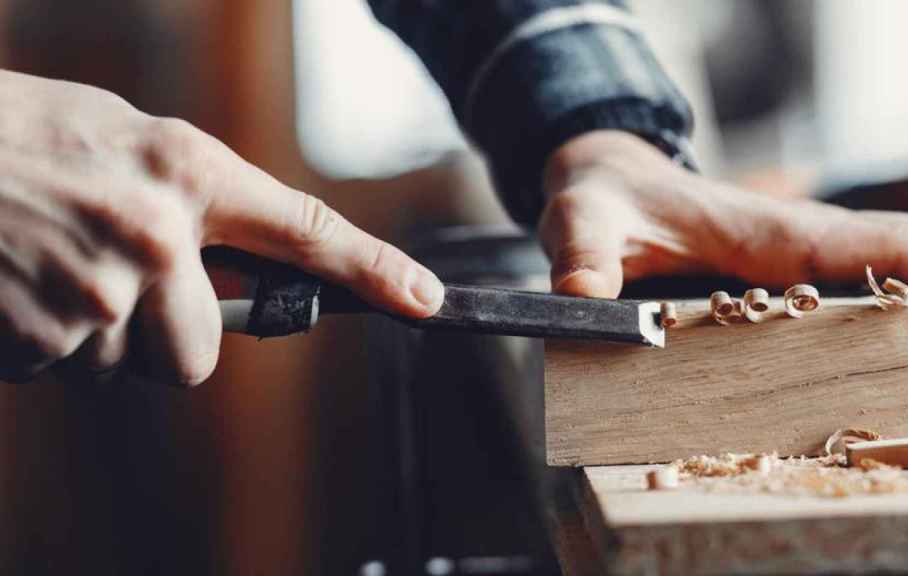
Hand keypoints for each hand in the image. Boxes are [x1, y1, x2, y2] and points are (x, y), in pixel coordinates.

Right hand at [0, 71, 442, 384]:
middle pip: (204, 355)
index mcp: (187, 173)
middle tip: (118, 286)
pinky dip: (40, 342)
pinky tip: (13, 283)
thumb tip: (241, 270)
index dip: (374, 270)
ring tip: (49, 265)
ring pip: (129, 368)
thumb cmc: (25, 133)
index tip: (425, 299)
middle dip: (169, 338)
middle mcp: (156, 237)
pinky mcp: (41, 338)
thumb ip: (196, 203)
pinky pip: (62, 370)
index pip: (307, 231)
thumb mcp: (129, 141)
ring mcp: (98, 294)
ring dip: (98, 337)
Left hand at [539, 131, 907, 388]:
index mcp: (775, 233)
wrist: (610, 181)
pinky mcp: (799, 269)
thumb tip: (582, 298)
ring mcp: (810, 252)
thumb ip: (582, 260)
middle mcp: (807, 238)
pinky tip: (902, 364)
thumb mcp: (584, 227)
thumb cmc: (604, 202)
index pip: (892, 240)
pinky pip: (882, 279)